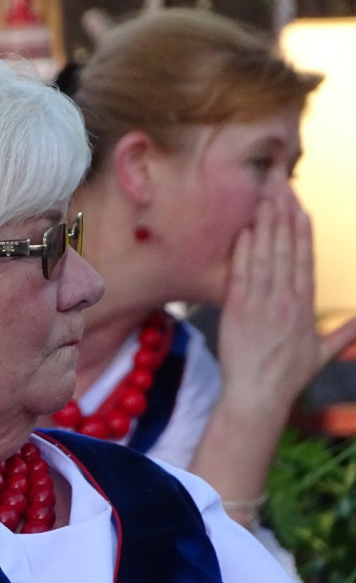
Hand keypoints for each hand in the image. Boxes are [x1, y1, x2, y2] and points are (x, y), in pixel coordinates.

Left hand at [218, 181, 355, 423]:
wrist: (258, 396)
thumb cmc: (288, 376)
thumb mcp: (322, 354)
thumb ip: (344, 332)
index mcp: (304, 305)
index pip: (305, 259)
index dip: (303, 231)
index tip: (301, 207)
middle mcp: (285, 299)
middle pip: (286, 249)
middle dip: (283, 215)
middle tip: (279, 186)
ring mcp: (261, 302)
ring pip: (265, 255)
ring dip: (265, 224)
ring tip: (263, 197)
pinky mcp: (238, 310)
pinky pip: (242, 273)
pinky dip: (244, 251)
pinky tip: (245, 230)